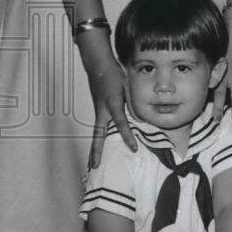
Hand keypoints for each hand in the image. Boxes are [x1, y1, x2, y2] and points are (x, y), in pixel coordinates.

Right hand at [82, 40, 134, 167]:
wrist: (98, 65)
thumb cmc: (113, 74)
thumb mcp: (128, 87)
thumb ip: (132, 104)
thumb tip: (139, 119)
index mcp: (112, 104)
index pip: (121, 124)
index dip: (128, 137)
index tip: (133, 148)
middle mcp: (102, 110)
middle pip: (98, 135)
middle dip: (96, 151)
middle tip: (94, 166)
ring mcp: (98, 111)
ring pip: (96, 133)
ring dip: (95, 148)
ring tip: (93, 163)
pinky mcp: (97, 110)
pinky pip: (98, 128)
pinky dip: (98, 139)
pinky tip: (100, 147)